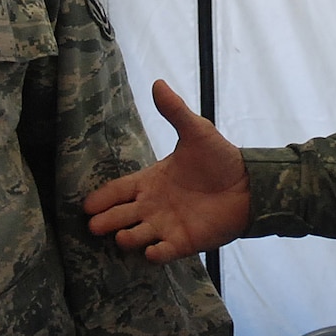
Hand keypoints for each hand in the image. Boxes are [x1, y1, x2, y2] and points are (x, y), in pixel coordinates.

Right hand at [86, 81, 250, 261]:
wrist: (250, 184)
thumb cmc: (219, 158)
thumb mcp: (196, 131)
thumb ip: (175, 111)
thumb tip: (158, 83)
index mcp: (151, 181)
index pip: (118, 191)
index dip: (102, 199)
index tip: (86, 206)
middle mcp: (153, 206)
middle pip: (121, 216)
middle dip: (106, 221)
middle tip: (94, 225)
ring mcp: (167, 225)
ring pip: (138, 235)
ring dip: (129, 237)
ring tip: (122, 236)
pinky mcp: (185, 241)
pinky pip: (165, 251)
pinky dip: (156, 253)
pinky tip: (151, 251)